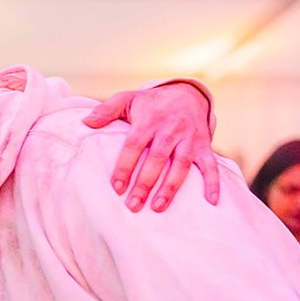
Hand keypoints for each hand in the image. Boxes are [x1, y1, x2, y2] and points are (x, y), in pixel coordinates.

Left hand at [85, 82, 220, 211]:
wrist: (187, 93)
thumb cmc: (151, 103)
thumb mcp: (127, 100)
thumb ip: (106, 110)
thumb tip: (85, 122)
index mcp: (149, 121)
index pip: (135, 145)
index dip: (125, 166)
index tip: (116, 188)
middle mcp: (170, 130)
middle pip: (157, 159)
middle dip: (145, 183)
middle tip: (133, 205)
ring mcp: (189, 138)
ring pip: (181, 165)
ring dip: (171, 187)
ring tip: (157, 207)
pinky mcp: (204, 145)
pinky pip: (211, 164)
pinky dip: (213, 182)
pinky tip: (211, 201)